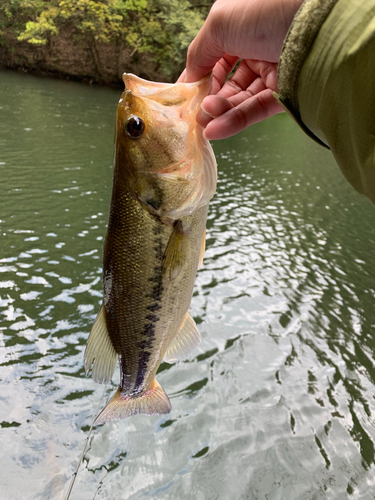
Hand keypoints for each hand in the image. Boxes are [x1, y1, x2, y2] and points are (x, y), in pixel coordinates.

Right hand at [179, 0, 302, 139]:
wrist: (314, 26)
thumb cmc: (265, 13)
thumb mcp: (219, 24)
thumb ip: (198, 52)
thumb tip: (188, 79)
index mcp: (242, 28)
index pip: (215, 58)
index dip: (199, 77)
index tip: (185, 97)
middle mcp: (257, 49)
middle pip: (227, 82)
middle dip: (209, 100)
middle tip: (195, 115)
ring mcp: (272, 72)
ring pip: (240, 99)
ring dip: (219, 113)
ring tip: (203, 124)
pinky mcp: (285, 94)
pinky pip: (255, 110)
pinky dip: (234, 122)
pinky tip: (215, 130)